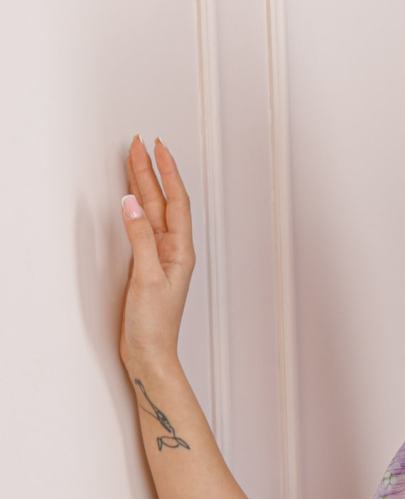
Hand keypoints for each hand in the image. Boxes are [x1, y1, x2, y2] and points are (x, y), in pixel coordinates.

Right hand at [118, 137, 194, 370]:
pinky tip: (130, 198)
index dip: (167, 172)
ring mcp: (159, 258)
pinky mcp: (146, 266)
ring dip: (143, 185)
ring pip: (150, 212)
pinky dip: (135, 207)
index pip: (176, 201)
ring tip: (134, 160)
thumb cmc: (155, 326)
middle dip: (151, 171)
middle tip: (139, 144)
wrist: (150, 354)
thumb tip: (131, 204)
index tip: (157, 148)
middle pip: (162, 202)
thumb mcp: (146, 278)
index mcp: (180, 251)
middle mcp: (173, 251)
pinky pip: (142, 226)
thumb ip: (140, 239)